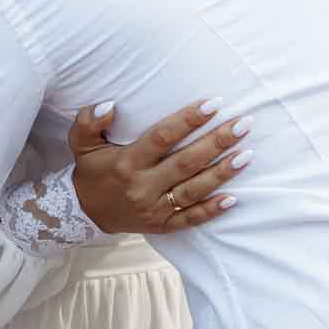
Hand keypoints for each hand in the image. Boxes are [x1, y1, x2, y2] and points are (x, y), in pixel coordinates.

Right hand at [68, 99, 248, 234]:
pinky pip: (190, 219)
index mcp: (126, 163)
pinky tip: (234, 198)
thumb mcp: (81, 143)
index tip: (214, 103)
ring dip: (222, 173)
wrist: (84, 213)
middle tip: (244, 124)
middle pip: (186, 162)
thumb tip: (110, 105)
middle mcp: (142, 187)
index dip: (188, 120)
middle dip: (217, 142)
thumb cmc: (91, 171)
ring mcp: (154, 209)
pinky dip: (212, 210)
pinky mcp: (162, 225)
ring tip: (246, 154)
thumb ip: (89, 121)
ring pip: (194, 190)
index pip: (162, 137)